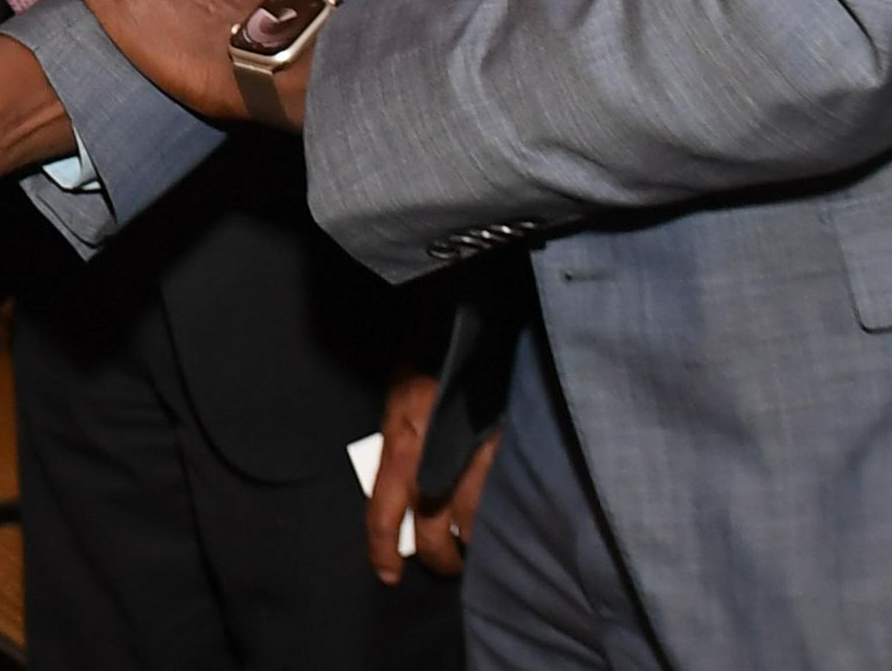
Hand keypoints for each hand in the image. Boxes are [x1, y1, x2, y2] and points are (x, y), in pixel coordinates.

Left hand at [366, 368, 499, 581]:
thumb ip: (401, 439)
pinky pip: (506, 499)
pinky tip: (509, 526)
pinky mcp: (509, 447)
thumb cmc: (430, 352)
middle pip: (433, 530)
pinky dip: (505, 519)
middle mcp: (435, 455)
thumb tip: (403, 480)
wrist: (472, 317)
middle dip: (439, 559)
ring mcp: (476, 453)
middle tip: (447, 567)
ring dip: (475, 546)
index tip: (388, 575)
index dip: (383, 549)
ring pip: (474, 524)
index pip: (384, 511)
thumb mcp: (401, 395)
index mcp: (402, 440)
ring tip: (478, 551)